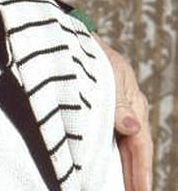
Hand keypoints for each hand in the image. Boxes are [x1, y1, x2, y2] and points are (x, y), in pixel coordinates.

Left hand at [95, 34, 151, 190]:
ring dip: (122, 170)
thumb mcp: (109, 75)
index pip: (140, 144)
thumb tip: (132, 128)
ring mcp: (117, 112)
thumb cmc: (92, 54)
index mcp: (134, 103)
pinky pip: (110, 140)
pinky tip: (104, 170)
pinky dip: (110, 157)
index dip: (141, 171)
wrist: (73, 38)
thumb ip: (119, 102)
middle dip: (134, 177)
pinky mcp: (102, 112)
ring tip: (121, 190)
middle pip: (134, 151)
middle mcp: (129, 111)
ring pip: (122, 147)